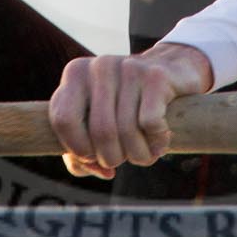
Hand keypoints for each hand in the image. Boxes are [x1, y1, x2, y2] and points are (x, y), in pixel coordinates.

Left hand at [48, 43, 214, 178]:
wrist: (173, 71)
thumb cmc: (127, 105)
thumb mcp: (97, 121)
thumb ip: (82, 154)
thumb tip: (100, 170)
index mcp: (76, 74)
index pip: (63, 120)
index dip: (78, 149)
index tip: (94, 155)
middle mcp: (100, 66)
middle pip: (100, 131)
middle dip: (112, 158)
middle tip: (123, 157)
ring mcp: (129, 68)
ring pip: (127, 131)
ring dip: (138, 155)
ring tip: (144, 153)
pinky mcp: (157, 77)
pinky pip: (150, 124)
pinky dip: (157, 143)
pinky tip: (161, 141)